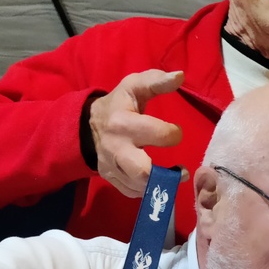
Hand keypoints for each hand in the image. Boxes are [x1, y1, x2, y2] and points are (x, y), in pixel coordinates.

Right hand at [88, 69, 187, 196]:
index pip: (158, 134)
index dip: (173, 134)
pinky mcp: (110, 178)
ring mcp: (111, 166)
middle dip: (167, 175)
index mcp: (123, 122)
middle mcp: (116, 148)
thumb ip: (157, 81)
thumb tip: (180, 76)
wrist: (87, 124)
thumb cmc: (119, 103)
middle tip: (181, 171)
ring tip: (172, 176)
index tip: (175, 132)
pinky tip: (156, 180)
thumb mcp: (134, 86)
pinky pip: (131, 192)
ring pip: (138, 187)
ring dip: (160, 185)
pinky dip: (146, 189)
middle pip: (143, 172)